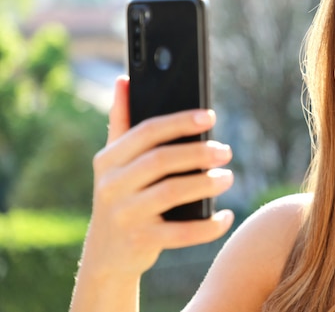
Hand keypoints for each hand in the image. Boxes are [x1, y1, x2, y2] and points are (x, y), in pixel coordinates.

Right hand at [82, 76, 234, 277]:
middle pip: (161, 160)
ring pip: (171, 193)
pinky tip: (226, 216)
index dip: (180, 122)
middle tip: (226, 151)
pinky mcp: (140, 241)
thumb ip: (121, 122)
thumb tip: (124, 80)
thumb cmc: (121, 196)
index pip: (146, 132)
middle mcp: (111, 185)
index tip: (210, 117)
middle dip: (198, 152)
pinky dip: (208, 226)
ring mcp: (124, 215)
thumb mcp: (114, 163)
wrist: (106, 254)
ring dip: (206, 183)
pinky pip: (181, 233)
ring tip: (228, 177)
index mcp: (108, 159)